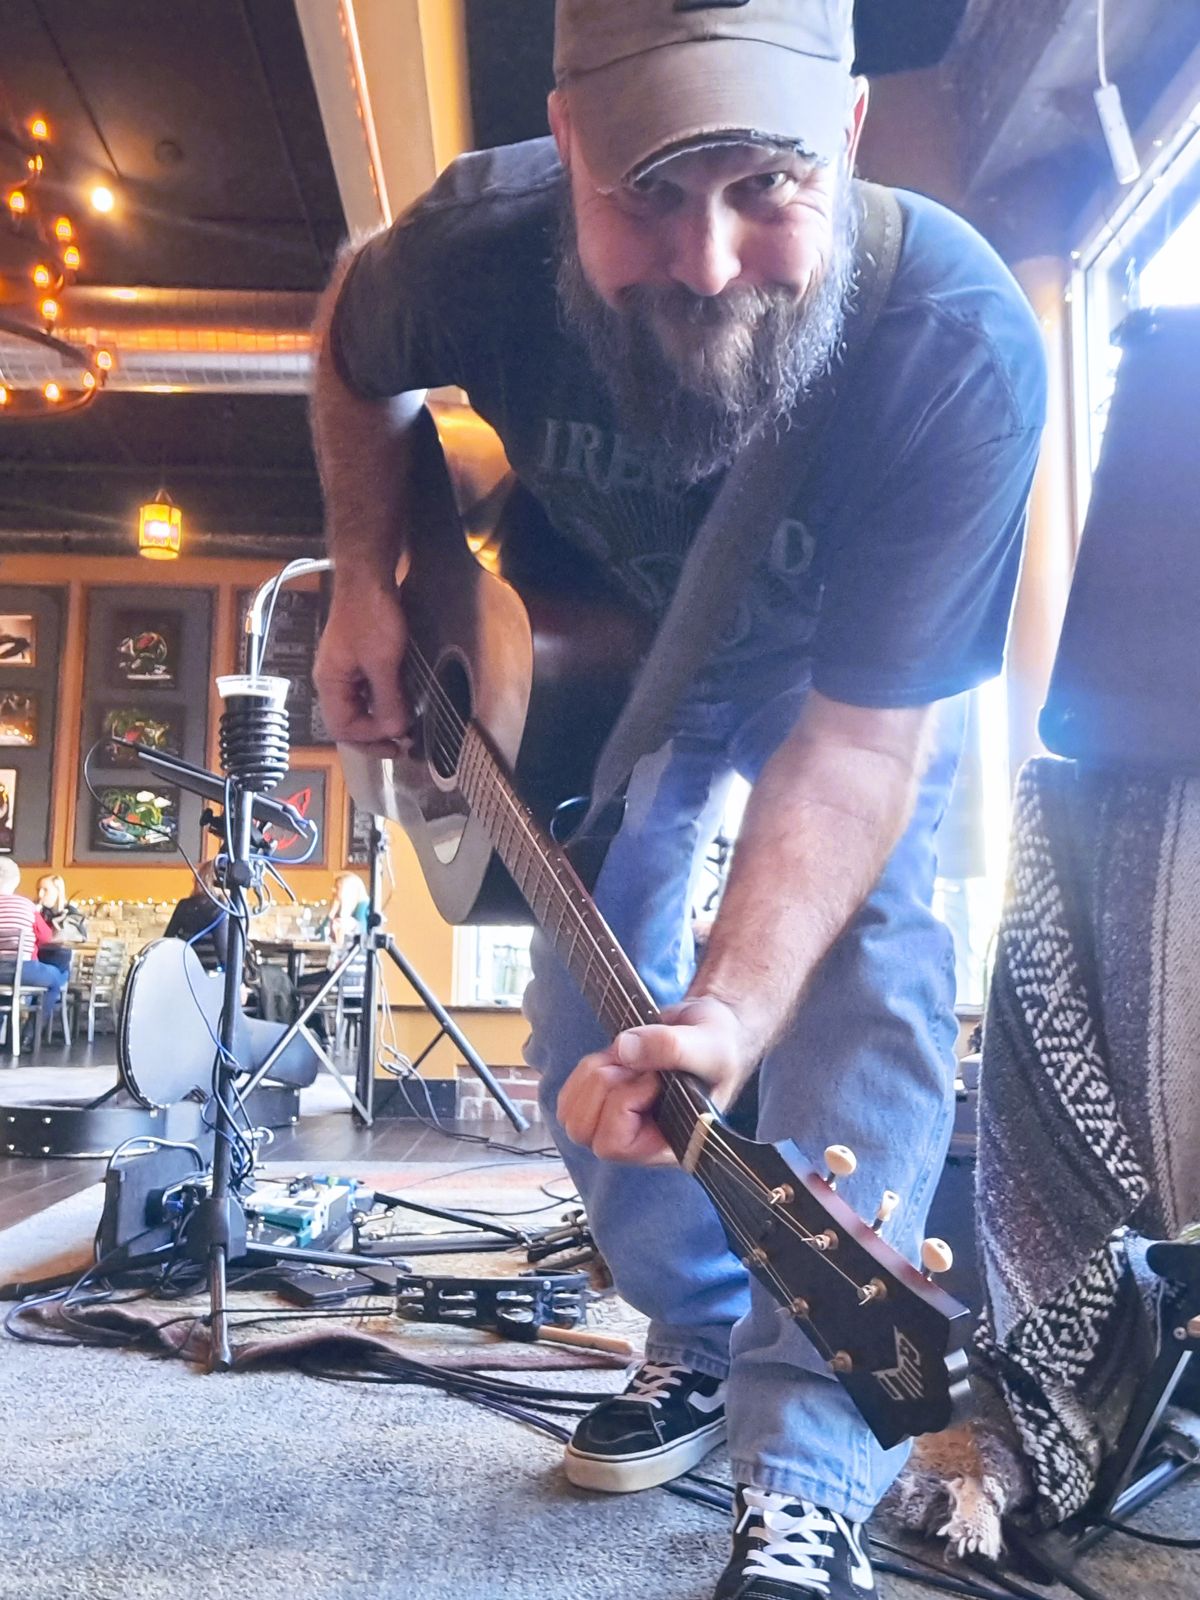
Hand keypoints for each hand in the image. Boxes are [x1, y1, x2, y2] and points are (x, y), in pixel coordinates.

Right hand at [314, 583, 410, 753]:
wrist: (369, 579)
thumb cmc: (370, 615)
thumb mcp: (383, 662)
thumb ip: (388, 699)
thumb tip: (396, 730)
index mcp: (330, 683)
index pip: (343, 728)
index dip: (370, 739)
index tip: (397, 740)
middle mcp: (332, 680)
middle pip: (348, 723)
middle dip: (374, 736)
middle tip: (401, 746)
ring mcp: (344, 671)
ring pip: (359, 709)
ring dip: (380, 721)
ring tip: (403, 729)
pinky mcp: (357, 662)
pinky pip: (366, 694)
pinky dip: (382, 704)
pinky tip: (398, 704)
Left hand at [557, 994, 756, 1165]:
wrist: (710, 1030)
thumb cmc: (720, 1046)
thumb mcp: (709, 1047)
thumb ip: (672, 1048)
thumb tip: (624, 1049)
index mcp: (668, 1146)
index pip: (614, 1145)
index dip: (623, 1104)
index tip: (653, 1078)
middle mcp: (640, 1142)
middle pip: (583, 1131)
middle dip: (605, 1086)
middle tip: (637, 1066)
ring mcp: (616, 1124)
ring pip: (571, 1114)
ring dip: (595, 1074)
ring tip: (632, 1062)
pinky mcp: (602, 1103)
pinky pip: (569, 1095)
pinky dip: (587, 1068)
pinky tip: (619, 1060)